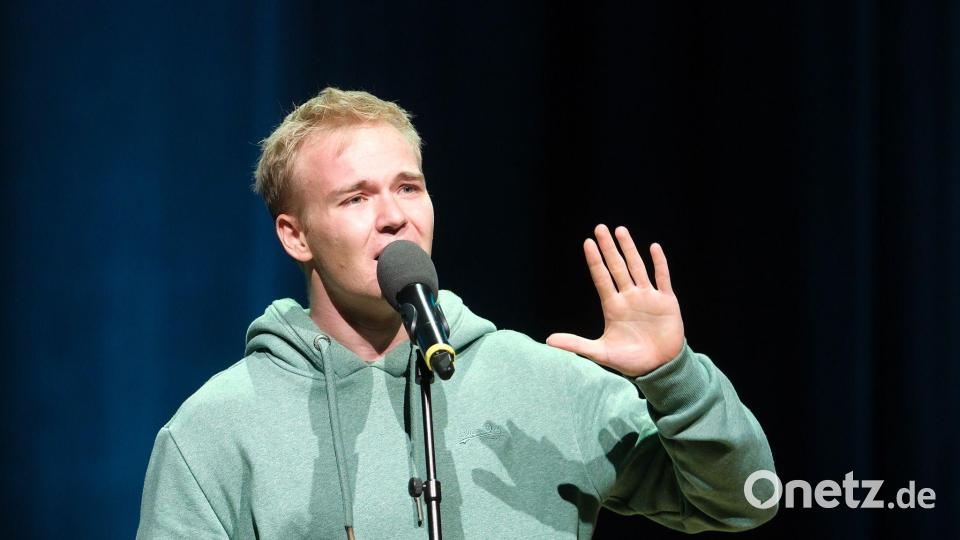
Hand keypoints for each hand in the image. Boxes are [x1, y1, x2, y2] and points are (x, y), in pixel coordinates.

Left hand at [546, 224, 684, 376]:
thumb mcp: (600, 352)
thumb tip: (548, 341)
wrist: (659, 368)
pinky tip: (653, 247)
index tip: (587, 243)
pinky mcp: (666, 302)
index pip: (601, 278)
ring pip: (637, 267)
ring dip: (630, 249)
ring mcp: (648, 297)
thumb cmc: (630, 361)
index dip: (595, 261)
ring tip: (620, 230)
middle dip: (609, 248)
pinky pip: (662, 278)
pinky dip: (659, 263)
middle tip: (600, 228)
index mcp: (613, 307)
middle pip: (617, 267)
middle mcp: (629, 297)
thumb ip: (576, 344)